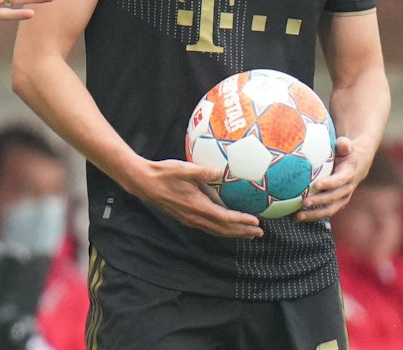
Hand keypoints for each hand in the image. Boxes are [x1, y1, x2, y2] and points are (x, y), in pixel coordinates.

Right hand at [128, 159, 263, 238]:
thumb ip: (202, 171)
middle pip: (223, 229)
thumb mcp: (182, 169)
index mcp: (197, 206)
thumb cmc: (162, 174)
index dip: (241, 221)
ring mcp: (189, 219)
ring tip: (248, 234)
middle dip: (242, 232)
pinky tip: (225, 226)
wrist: (143, 182)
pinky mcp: (184, 217)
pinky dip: (221, 230)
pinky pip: (208, 227)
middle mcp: (194, 217)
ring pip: (216, 231)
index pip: (224, 218)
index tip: (256, 221)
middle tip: (259, 233)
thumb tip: (220, 170)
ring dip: (233, 233)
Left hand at [299, 136, 370, 220]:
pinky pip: (325, 212)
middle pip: (333, 198)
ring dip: (314, 214)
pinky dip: (312, 216)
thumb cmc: (346, 153)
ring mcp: (342, 198)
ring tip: (298, 216)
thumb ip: (345, 145)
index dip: (330, 183)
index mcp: (349, 174)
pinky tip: (296, 217)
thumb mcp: (347, 146)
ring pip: (329, 209)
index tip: (316, 185)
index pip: (340, 180)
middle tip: (304, 202)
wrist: (356, 165)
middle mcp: (347, 189)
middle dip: (319, 201)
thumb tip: (342, 143)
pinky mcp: (336, 203)